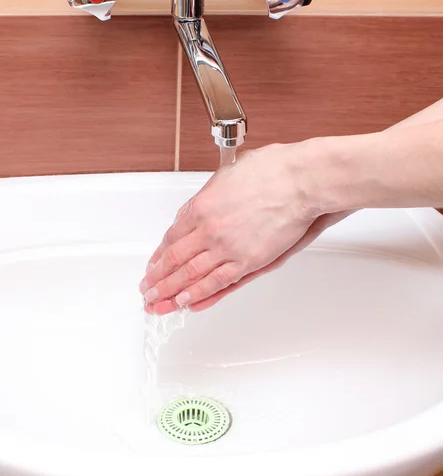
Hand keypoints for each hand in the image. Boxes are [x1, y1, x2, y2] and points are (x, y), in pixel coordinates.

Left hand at [139, 143, 349, 313]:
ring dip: (171, 292)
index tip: (152, 266)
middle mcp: (208, 230)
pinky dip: (200, 295)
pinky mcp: (248, 261)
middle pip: (174, 261)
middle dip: (157, 279)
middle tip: (147, 291)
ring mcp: (227, 248)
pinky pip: (218, 283)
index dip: (159, 256)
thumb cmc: (271, 171)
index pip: (171, 238)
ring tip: (158, 304)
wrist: (300, 181)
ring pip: (191, 276)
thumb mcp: (226, 173)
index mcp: (200, 207)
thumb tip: (192, 210)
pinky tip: (187, 303)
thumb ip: (206, 196)